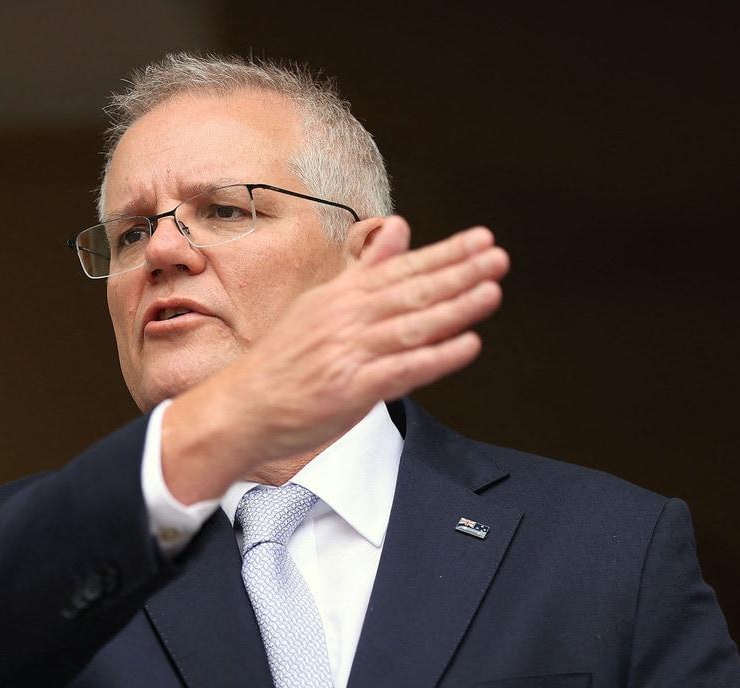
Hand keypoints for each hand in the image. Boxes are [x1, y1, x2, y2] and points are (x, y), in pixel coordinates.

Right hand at [162, 217, 506, 502]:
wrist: (242, 407)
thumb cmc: (282, 362)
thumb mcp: (320, 304)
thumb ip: (365, 269)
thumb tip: (399, 228)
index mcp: (339, 296)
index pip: (400, 269)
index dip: (444, 255)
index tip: (480, 240)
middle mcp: (345, 319)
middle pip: (411, 292)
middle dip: (458, 273)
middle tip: (497, 257)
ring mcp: (348, 353)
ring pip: (412, 326)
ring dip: (455, 308)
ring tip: (491, 291)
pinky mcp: (351, 389)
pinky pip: (402, 369)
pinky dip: (436, 357)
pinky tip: (468, 345)